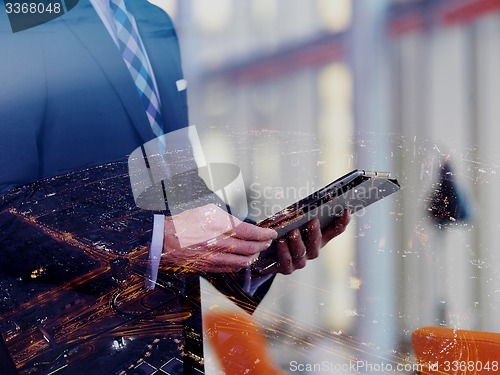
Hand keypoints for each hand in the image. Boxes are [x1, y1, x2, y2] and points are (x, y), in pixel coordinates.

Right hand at [162, 204, 276, 272]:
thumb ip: (229, 219)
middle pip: (250, 248)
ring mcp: (215, 258)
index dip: (264, 234)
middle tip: (268, 241)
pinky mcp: (209, 267)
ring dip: (254, 256)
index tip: (271, 233)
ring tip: (258, 250)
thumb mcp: (209, 212)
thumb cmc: (185, 222)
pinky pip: (231, 268)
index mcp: (221, 226)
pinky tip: (244, 259)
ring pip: (243, 261)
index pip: (251, 232)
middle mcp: (220, 244)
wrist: (164, 239)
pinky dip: (241, 264)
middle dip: (263, 245)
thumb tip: (243, 226)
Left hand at [275, 210, 350, 274]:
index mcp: (318, 239)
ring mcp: (300, 261)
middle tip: (313, 222)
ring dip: (298, 241)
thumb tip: (307, 204)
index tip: (346, 211)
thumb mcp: (295, 224)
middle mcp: (312, 251)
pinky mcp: (287, 268)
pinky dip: (284, 251)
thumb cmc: (285, 235)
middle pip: (317, 243)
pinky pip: (287, 262)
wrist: (268, 257)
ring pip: (302, 252)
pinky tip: (280, 242)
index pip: (334, 231)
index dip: (342, 222)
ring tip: (293, 231)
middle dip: (315, 233)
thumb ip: (302, 216)